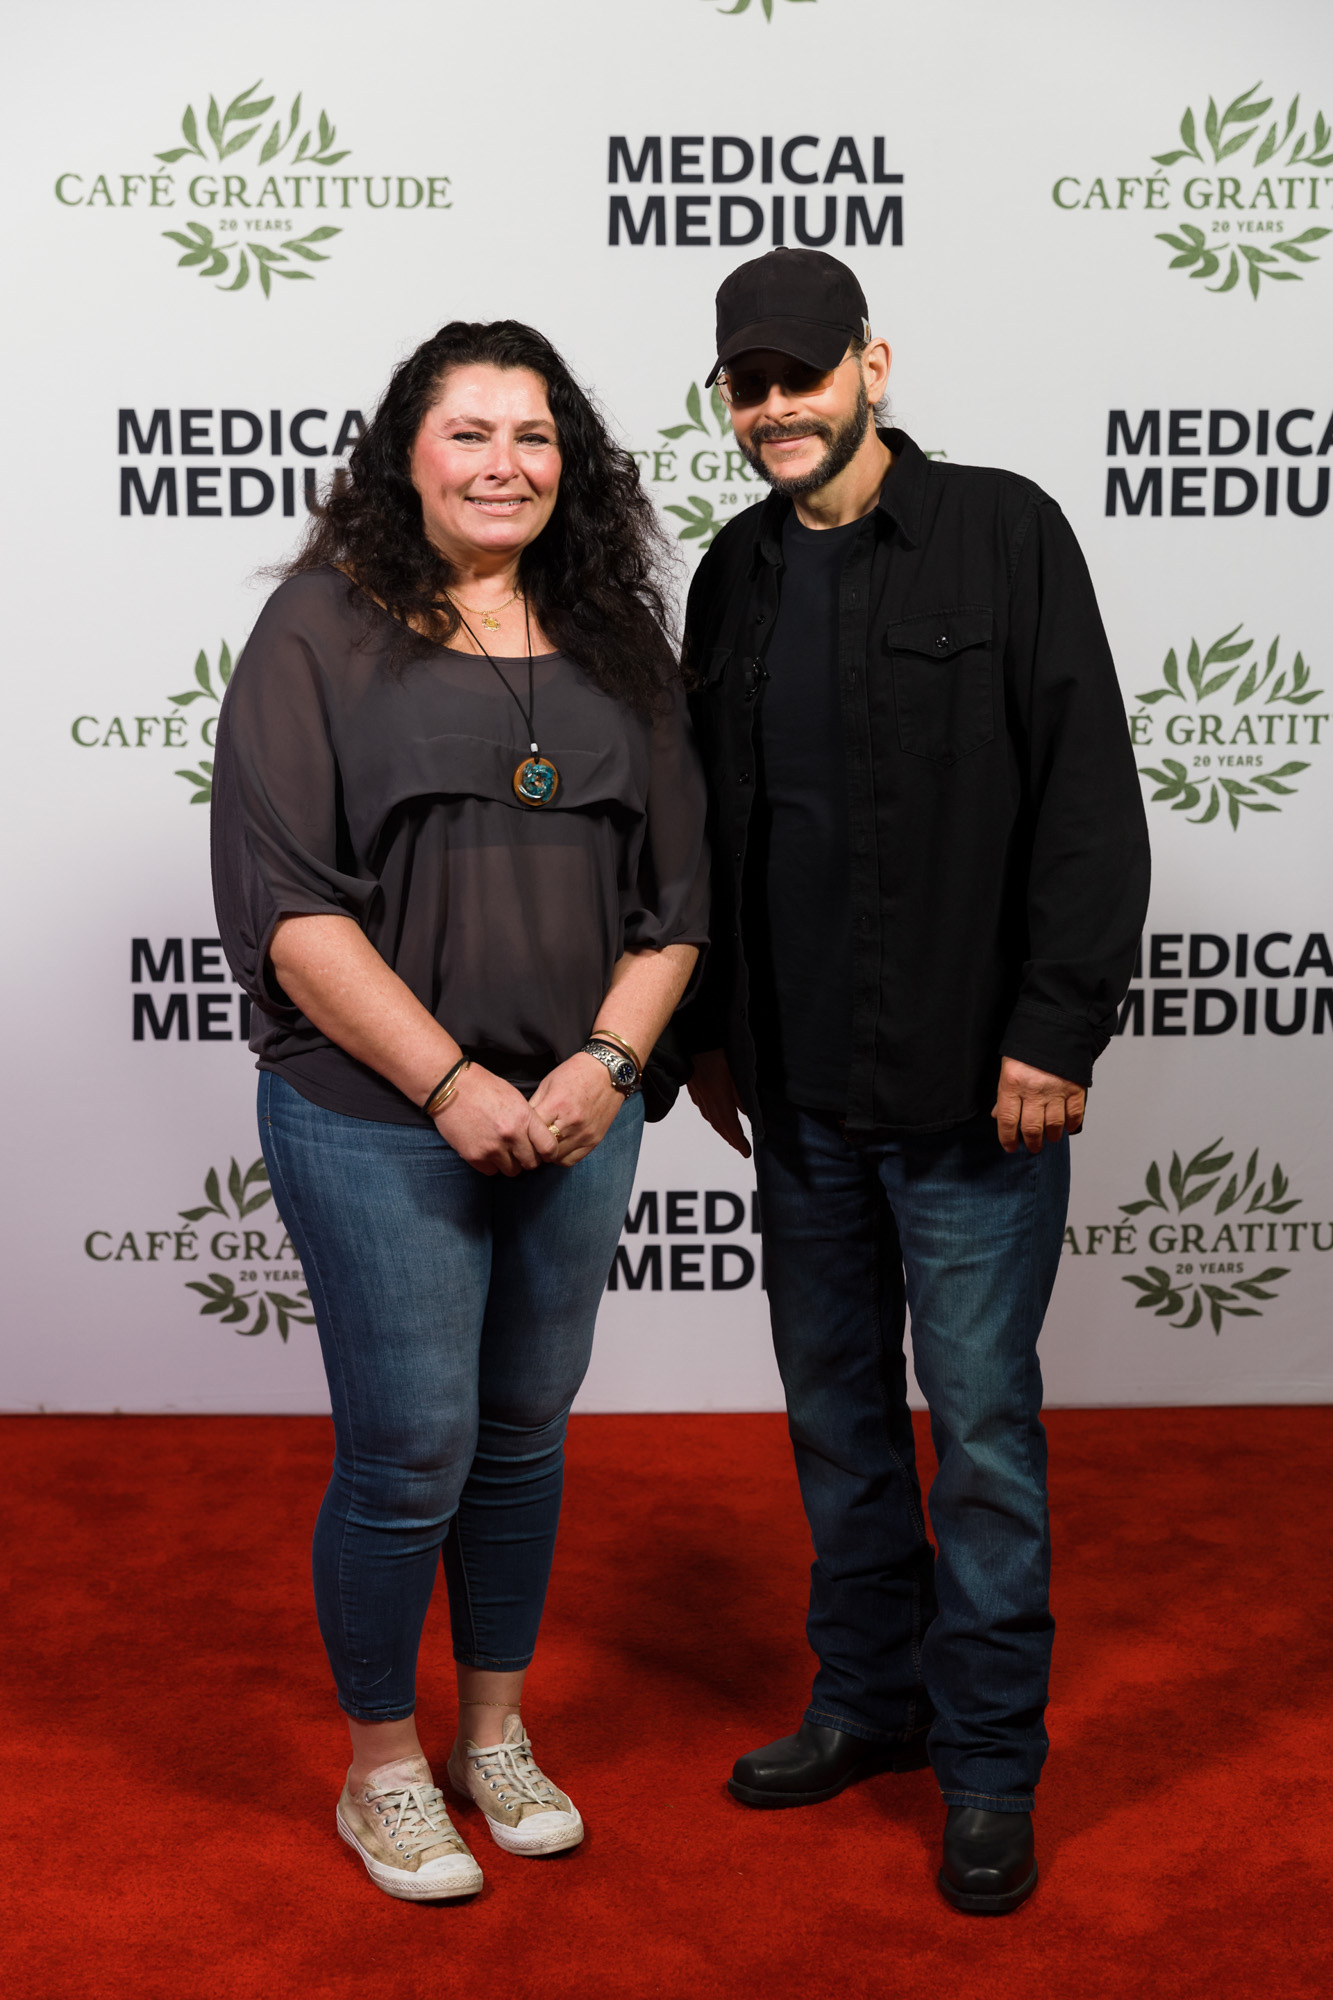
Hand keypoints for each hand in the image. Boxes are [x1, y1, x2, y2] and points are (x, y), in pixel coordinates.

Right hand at [434, 1064, 559, 1176]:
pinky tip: (486, 1151)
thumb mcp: (515, 1098)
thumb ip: (528, 1120)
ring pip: (512, 1170)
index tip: (543, 1152)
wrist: (451, 1087)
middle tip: (520, 1151)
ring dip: (509, 1163)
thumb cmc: (484, 1088)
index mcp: (524, 1117)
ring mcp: (492, 1148)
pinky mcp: (474, 1156)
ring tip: (501, 1149)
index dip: (548, 1153)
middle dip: (528, 1158)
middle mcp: (511, 1135)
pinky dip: (491, 1165)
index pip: (549, 1148)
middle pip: (531, 1163)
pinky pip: (492, 1172)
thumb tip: (538, 1139)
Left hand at [529, 1052, 624, 1166]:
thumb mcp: (548, 1084)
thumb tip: (521, 1125)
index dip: (522, 1133)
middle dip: (533, 1146)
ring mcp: (584, 1133)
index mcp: (557, 1104)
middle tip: (530, 1141)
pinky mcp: (594, 1141)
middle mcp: (571, 1122)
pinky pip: (571, 1160)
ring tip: (544, 1143)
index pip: (530, 1131)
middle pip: (542, 1148)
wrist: (608, 1072)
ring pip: (555, 1157)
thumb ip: (534, 1106)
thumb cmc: (575, 1074)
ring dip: (546, 1154)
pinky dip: (561, 1157)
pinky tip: (558, 1147)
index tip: (520, 1132)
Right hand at [687, 1048, 751, 1159]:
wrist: (696, 1035)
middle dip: (730, 1139)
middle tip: (740, 1148)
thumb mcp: (736, 1070)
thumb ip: (740, 1093)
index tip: (746, 1151)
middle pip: (718, 1125)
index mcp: (717, 1094)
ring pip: (710, 1117)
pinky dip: (712, 1117)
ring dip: (721, 1130)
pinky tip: (715, 1117)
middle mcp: (705, 1098)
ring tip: (730, 1137)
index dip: (738, 1140)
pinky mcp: (693, 1087)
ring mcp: (698, 1093)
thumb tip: (747, 1112)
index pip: (729, 1124)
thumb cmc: (716, 1048)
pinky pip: (703, 1108)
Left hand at [992, 1057, 1085, 1154]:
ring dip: (1051, 1137)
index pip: (1007, 1121)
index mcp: (1012, 1083)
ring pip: (1053, 1125)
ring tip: (1048, 1138)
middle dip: (1031, 1143)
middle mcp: (1033, 1089)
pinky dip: (1071, 1124)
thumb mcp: (1008, 1068)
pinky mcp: (1074, 1087)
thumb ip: (1004, 1094)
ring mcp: (1056, 1089)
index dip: (1007, 1139)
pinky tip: (1066, 1127)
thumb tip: (998, 1117)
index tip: (1009, 1147)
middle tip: (1032, 1147)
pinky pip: (1074, 1114)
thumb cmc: (1027, 1048)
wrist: (1055, 1026)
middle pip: (1031, 1128)